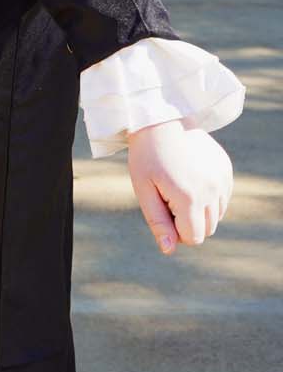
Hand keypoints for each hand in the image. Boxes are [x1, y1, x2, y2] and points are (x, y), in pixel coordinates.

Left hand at [127, 119, 232, 255]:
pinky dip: (209, 196)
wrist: (161, 121)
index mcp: (189, 198)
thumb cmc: (146, 158)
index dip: (176, 231)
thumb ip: (158, 222)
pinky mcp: (226, 169)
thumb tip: (169, 250)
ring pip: (217, 215)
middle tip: (169, 197)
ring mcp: (222, 179)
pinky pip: (223, 197)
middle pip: (208, 229)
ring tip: (179, 186)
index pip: (194, 237)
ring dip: (199, 210)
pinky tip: (191, 178)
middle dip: (188, 222)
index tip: (163, 209)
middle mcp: (212, 190)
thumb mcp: (144, 191)